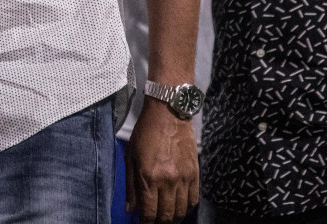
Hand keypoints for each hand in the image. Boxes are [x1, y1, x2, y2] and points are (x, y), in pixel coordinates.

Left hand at [126, 100, 198, 221]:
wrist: (169, 113)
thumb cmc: (146, 132)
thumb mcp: (131, 156)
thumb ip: (131, 185)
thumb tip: (131, 209)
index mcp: (148, 176)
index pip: (149, 212)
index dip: (145, 223)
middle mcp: (167, 180)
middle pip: (166, 215)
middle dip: (159, 223)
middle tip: (153, 222)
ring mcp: (184, 178)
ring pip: (181, 211)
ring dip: (173, 218)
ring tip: (166, 218)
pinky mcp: (195, 174)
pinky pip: (193, 200)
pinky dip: (186, 209)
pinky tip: (179, 209)